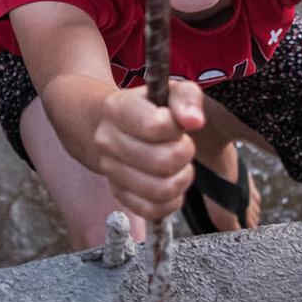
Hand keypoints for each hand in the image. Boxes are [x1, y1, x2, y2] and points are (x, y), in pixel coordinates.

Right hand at [93, 80, 204, 222]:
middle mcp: (107, 140)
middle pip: (162, 162)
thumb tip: (195, 121)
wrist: (116, 126)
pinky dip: (171, 201)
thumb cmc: (150, 108)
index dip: (176, 128)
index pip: (155, 126)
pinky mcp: (118, 194)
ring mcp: (110, 170)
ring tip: (180, 166)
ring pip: (160, 190)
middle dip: (184, 154)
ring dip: (182, 179)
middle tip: (183, 145)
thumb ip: (187, 99)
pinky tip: (172, 182)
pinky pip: (153, 210)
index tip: (177, 124)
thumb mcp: (170, 92)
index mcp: (117, 108)